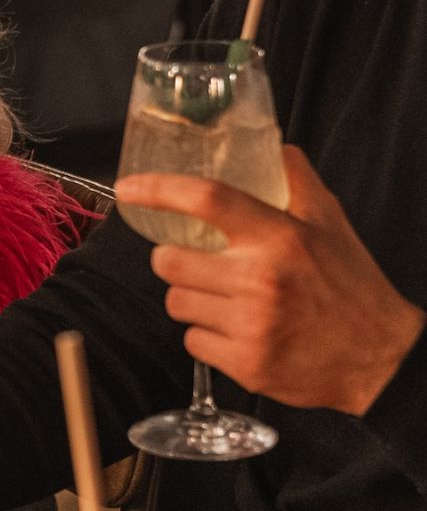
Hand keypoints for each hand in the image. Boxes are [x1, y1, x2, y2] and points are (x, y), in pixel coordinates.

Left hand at [116, 147, 425, 417]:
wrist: (380, 358)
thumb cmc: (352, 286)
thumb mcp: (330, 222)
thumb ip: (296, 180)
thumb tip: (272, 147)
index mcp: (279, 236)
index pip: (206, 198)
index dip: (160, 189)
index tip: (130, 188)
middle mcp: (260, 278)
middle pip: (169, 261)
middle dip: (174, 261)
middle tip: (196, 263)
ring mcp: (250, 324)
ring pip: (176, 303)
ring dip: (191, 300)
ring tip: (223, 299)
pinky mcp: (246, 364)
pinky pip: (192, 342)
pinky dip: (206, 337)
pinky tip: (235, 331)